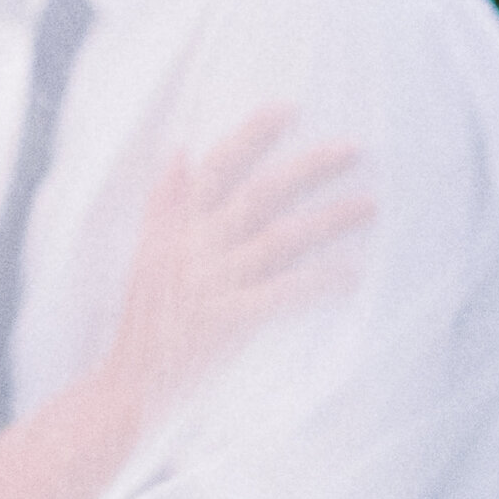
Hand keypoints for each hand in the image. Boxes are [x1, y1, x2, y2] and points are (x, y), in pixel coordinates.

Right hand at [105, 105, 371, 422]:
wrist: (127, 389)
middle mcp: (193, 248)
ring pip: (280, 238)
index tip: (289, 109)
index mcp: (173, 229)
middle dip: (309, 167)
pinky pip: (285, 292)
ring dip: (329, 219)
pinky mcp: (230, 321)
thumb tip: (181, 148)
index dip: (251, 135)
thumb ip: (164, 202)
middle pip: (259, 194)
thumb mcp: (145, 253)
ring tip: (370, 206)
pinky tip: (351, 274)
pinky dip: (320, 281)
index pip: (214, 168)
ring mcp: (212, 284)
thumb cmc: (143, 323)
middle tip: (355, 149)